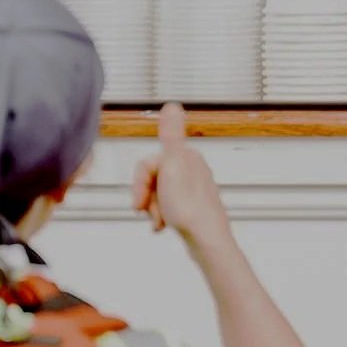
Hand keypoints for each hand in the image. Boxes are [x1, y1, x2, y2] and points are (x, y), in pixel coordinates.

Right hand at [130, 103, 233, 256]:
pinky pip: (167, 207)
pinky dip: (161, 217)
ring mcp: (192, 188)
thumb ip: (171, 135)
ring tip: (161, 222)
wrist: (206, 241)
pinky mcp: (192, 206)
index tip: (140, 202)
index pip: (147, 164)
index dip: (139, 184)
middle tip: (153, 213)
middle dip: (147, 198)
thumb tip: (172, 105)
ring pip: (158, 194)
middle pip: (152, 179)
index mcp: (187, 157)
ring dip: (153, 209)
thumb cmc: (190, 208)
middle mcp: (192, 169)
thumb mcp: (174, 167)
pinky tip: (164, 226)